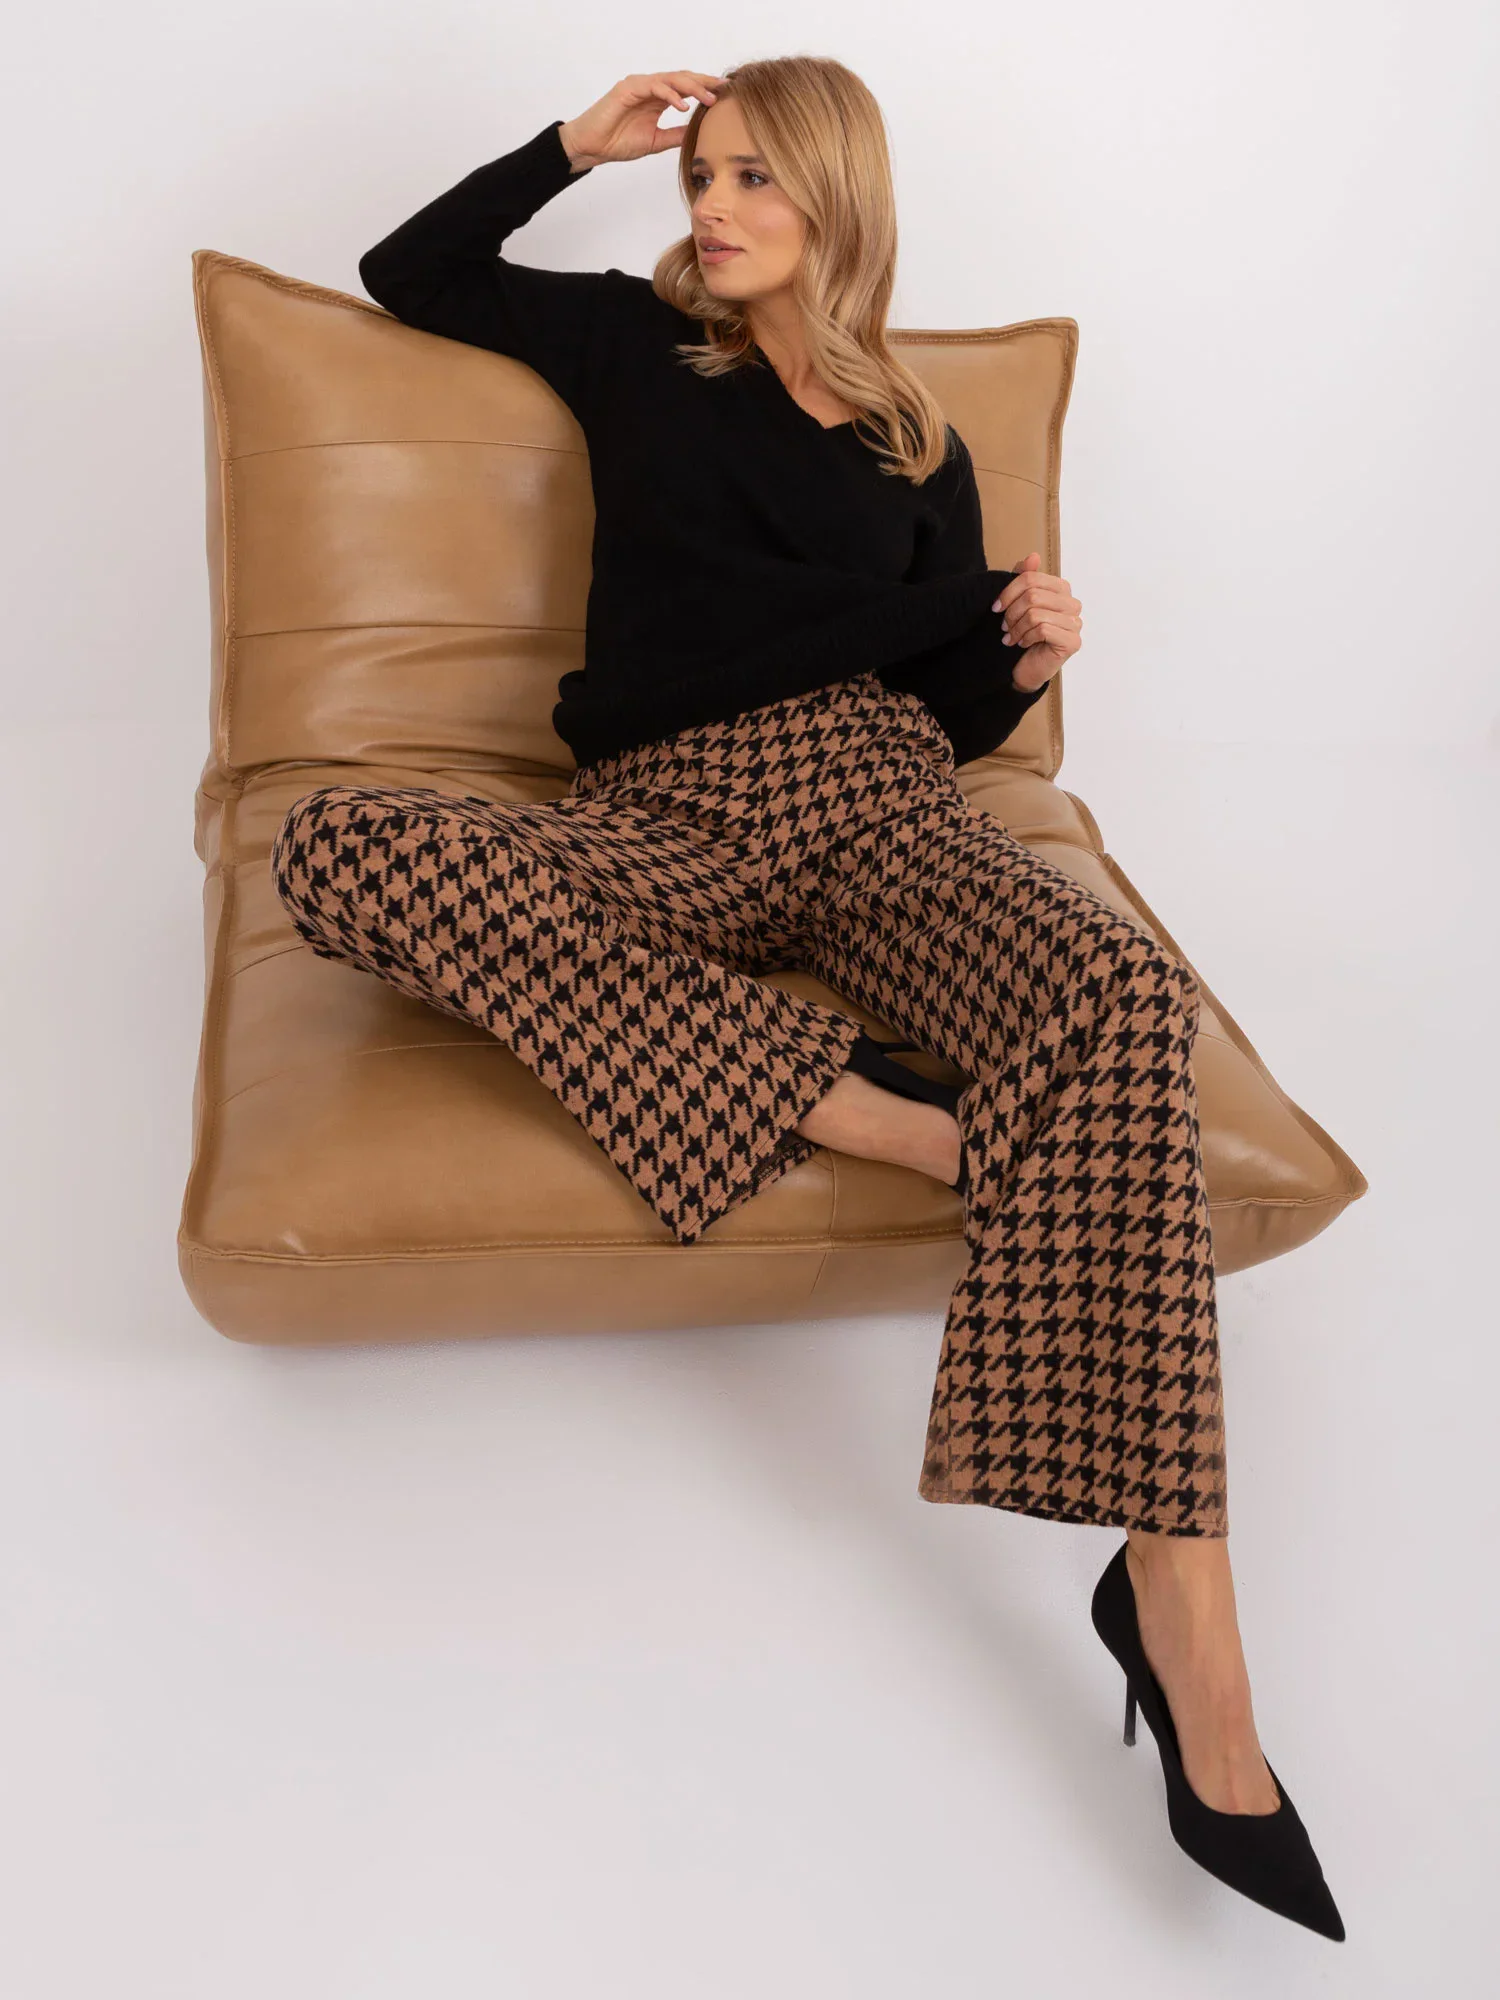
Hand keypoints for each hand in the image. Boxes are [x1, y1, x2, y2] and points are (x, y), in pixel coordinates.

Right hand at [559, 72, 730, 170]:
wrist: (592, 146)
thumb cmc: (618, 142)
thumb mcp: (655, 142)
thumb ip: (675, 135)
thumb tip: (696, 135)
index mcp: (657, 98)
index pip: (686, 88)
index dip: (705, 89)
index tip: (725, 95)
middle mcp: (650, 88)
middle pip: (682, 79)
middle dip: (704, 83)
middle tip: (724, 89)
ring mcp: (639, 85)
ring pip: (671, 80)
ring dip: (692, 88)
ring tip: (709, 98)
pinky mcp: (628, 88)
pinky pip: (653, 86)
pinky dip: (670, 94)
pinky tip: (684, 105)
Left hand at [992, 552, 1082, 690]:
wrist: (1024, 669)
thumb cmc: (1023, 635)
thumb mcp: (1019, 604)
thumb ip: (1025, 579)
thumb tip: (1033, 556)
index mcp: (1061, 589)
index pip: (1031, 577)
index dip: (1009, 591)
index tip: (996, 607)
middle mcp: (1072, 604)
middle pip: (1033, 595)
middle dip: (1012, 612)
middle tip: (1004, 627)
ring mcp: (1075, 623)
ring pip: (1036, 613)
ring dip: (1017, 627)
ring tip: (1011, 637)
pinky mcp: (1072, 642)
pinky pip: (1043, 629)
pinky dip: (1026, 637)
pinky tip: (1022, 644)